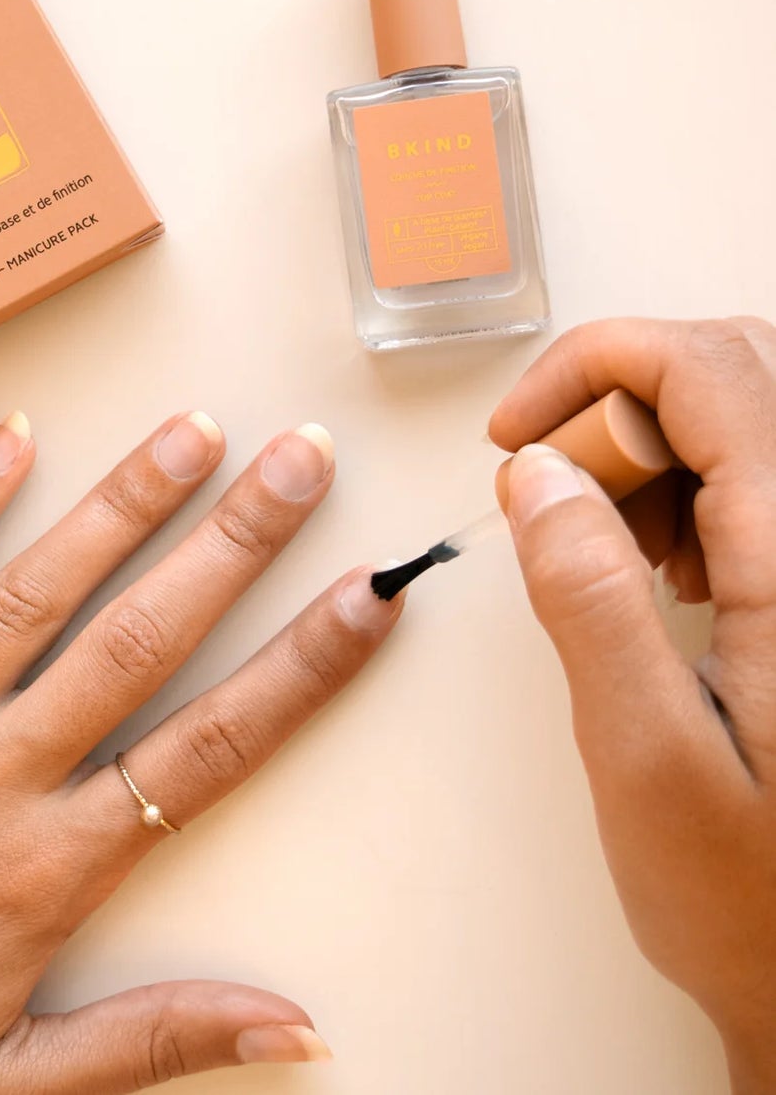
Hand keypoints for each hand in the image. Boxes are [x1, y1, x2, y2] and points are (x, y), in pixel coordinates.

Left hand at [0, 411, 402, 1092]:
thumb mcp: (6, 1089)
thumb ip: (151, 1043)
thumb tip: (292, 1024)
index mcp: (45, 877)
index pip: (211, 751)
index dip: (302, 669)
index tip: (367, 597)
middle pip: (138, 642)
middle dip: (233, 544)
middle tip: (298, 464)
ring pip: (30, 597)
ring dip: (117, 507)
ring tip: (187, 435)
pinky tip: (9, 441)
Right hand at [491, 318, 775, 1092]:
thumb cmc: (755, 901)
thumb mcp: (644, 753)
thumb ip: (588, 598)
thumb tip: (539, 475)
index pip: (708, 372)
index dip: (593, 367)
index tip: (517, 434)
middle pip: (734, 374)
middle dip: (617, 406)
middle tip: (556, 491)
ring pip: (749, 419)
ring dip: (654, 454)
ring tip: (606, 550)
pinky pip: (761, 483)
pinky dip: (691, 496)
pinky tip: (666, 574)